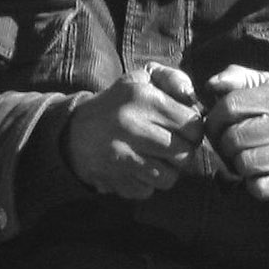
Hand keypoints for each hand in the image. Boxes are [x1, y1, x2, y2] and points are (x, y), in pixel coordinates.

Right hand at [62, 64, 204, 198]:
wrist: (75, 131)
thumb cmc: (120, 104)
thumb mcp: (142, 78)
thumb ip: (173, 78)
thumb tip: (192, 96)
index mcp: (142, 98)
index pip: (193, 125)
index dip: (194, 130)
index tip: (183, 130)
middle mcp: (131, 126)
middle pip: (185, 154)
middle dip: (184, 152)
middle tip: (172, 146)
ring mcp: (121, 155)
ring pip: (169, 177)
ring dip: (168, 171)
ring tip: (156, 158)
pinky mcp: (114, 178)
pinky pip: (148, 190)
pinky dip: (147, 183)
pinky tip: (137, 168)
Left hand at [203, 65, 268, 199]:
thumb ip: (241, 78)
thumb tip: (211, 84)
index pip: (230, 106)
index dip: (214, 119)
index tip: (217, 126)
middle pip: (233, 138)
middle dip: (224, 145)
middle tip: (230, 146)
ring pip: (243, 163)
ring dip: (238, 165)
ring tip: (247, 159)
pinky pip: (258, 187)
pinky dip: (253, 184)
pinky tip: (260, 175)